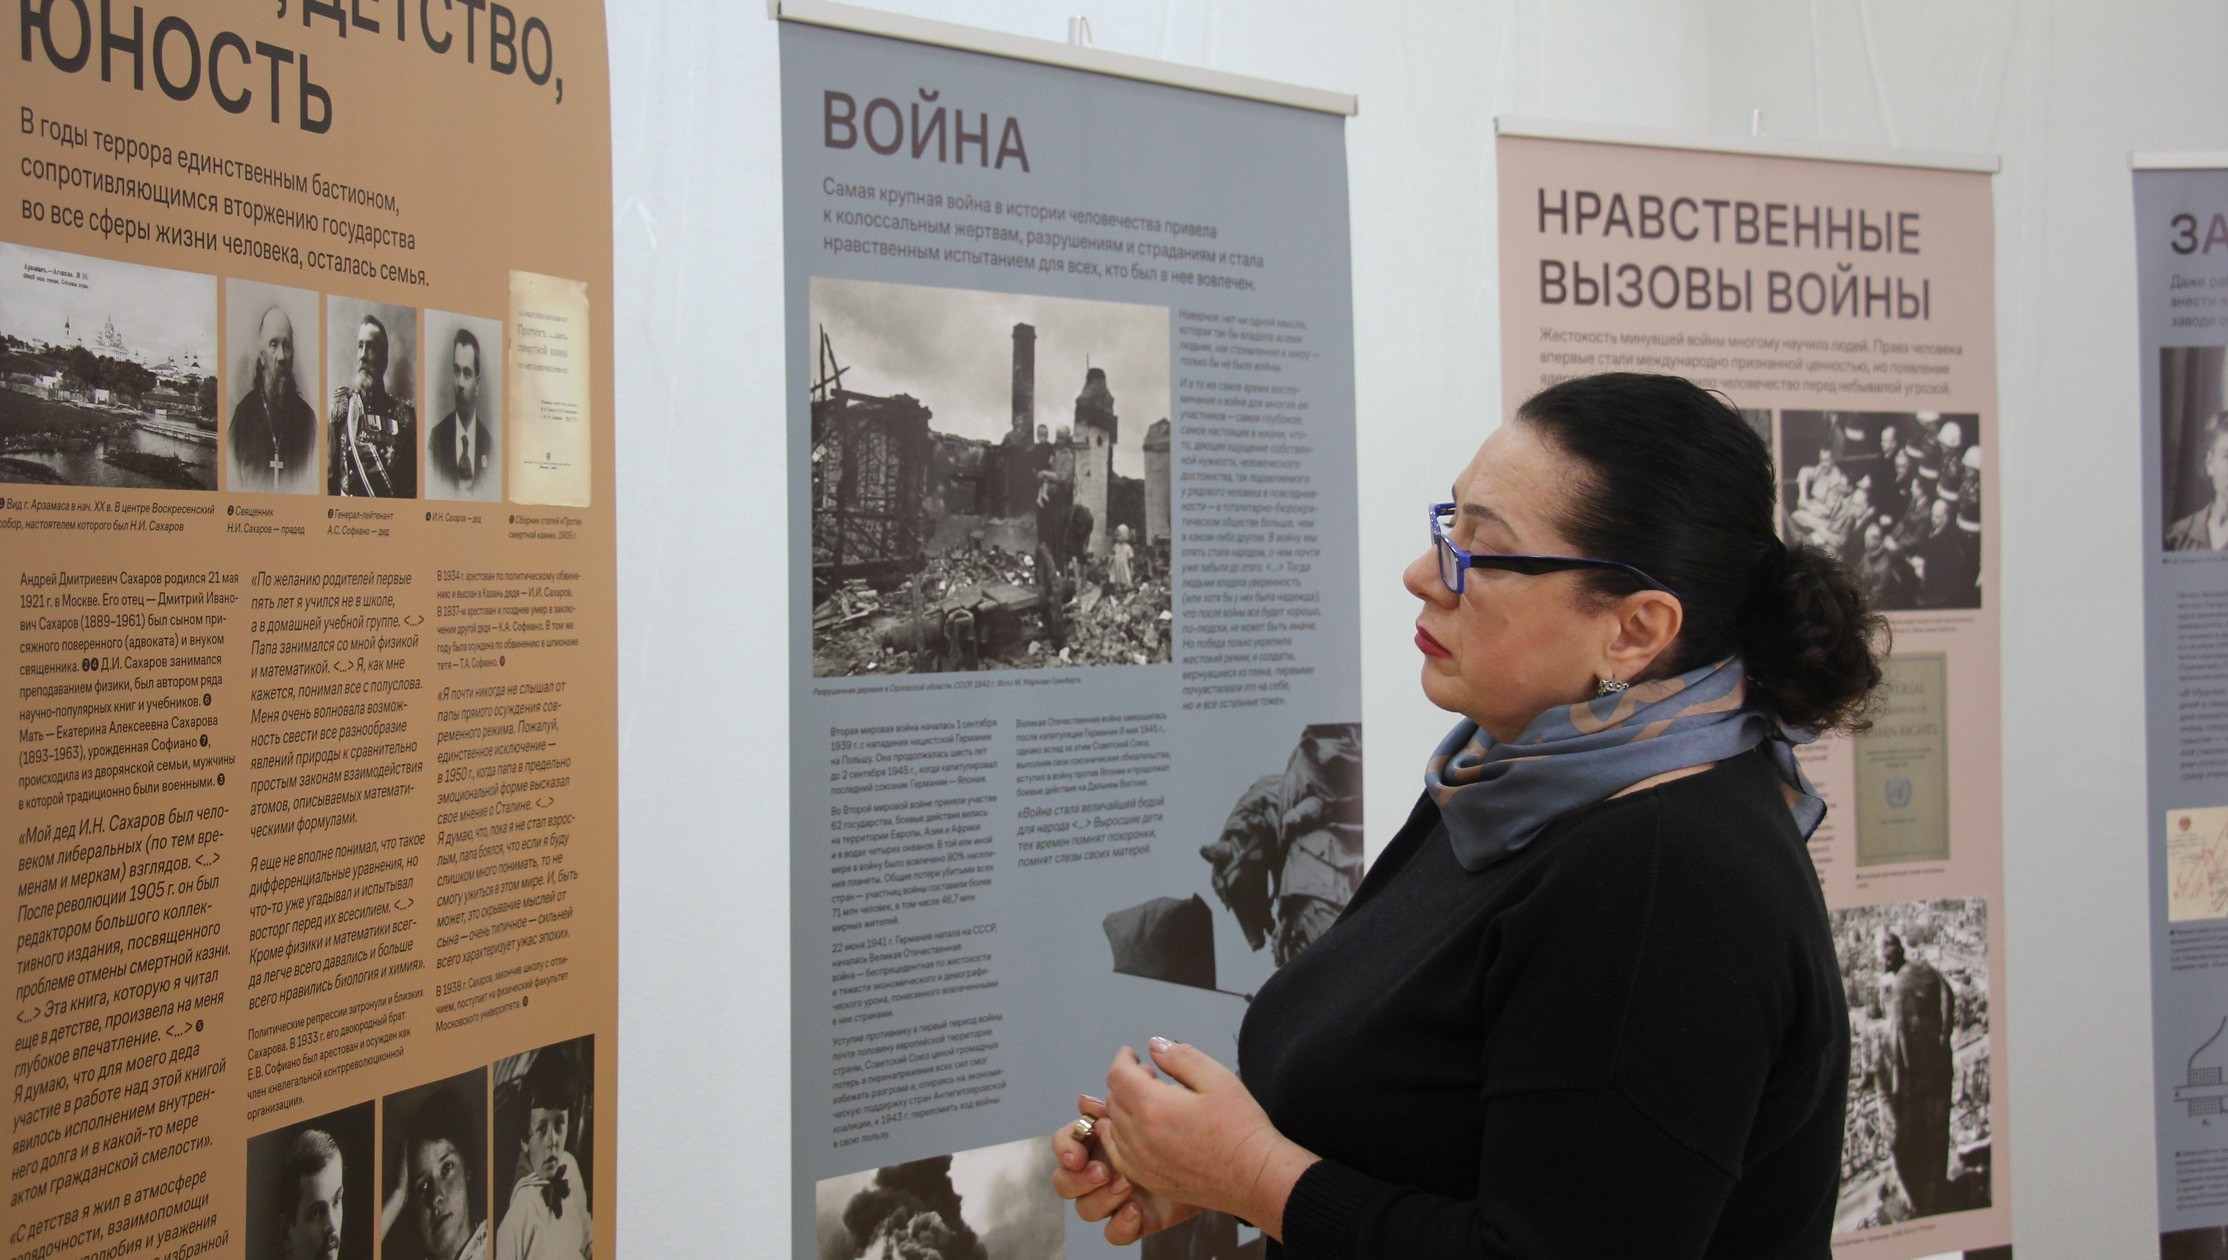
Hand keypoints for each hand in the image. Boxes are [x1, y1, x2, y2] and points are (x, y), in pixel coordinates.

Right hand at [1050, 1094, 1199, 1243]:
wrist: (1225, 1152)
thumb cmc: (1190, 1123)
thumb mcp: (1159, 1100)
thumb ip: (1122, 1096)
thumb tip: (1086, 1101)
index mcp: (1103, 1137)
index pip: (1067, 1142)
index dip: (1065, 1147)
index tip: (1077, 1153)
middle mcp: (1105, 1168)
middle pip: (1065, 1181)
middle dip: (1075, 1179)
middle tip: (1101, 1172)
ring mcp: (1119, 1196)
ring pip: (1085, 1209)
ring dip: (1098, 1199)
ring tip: (1125, 1186)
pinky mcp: (1139, 1218)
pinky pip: (1115, 1233)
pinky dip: (1120, 1225)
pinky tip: (1135, 1210)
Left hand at [1097, 1037, 1316, 1239]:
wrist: (1255, 1177)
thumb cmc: (1240, 1127)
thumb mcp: (1217, 1078)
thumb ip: (1181, 1057)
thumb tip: (1153, 1046)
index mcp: (1153, 1107)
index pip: (1118, 1076)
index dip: (1123, 1059)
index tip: (1132, 1054)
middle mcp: (1139, 1137)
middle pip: (1113, 1100)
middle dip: (1126, 1082)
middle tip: (1151, 1077)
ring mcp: (1141, 1163)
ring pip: (1113, 1127)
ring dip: (1123, 1109)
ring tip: (1150, 1104)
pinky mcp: (1148, 1180)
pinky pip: (1118, 1156)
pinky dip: (1119, 1139)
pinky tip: (1138, 1133)